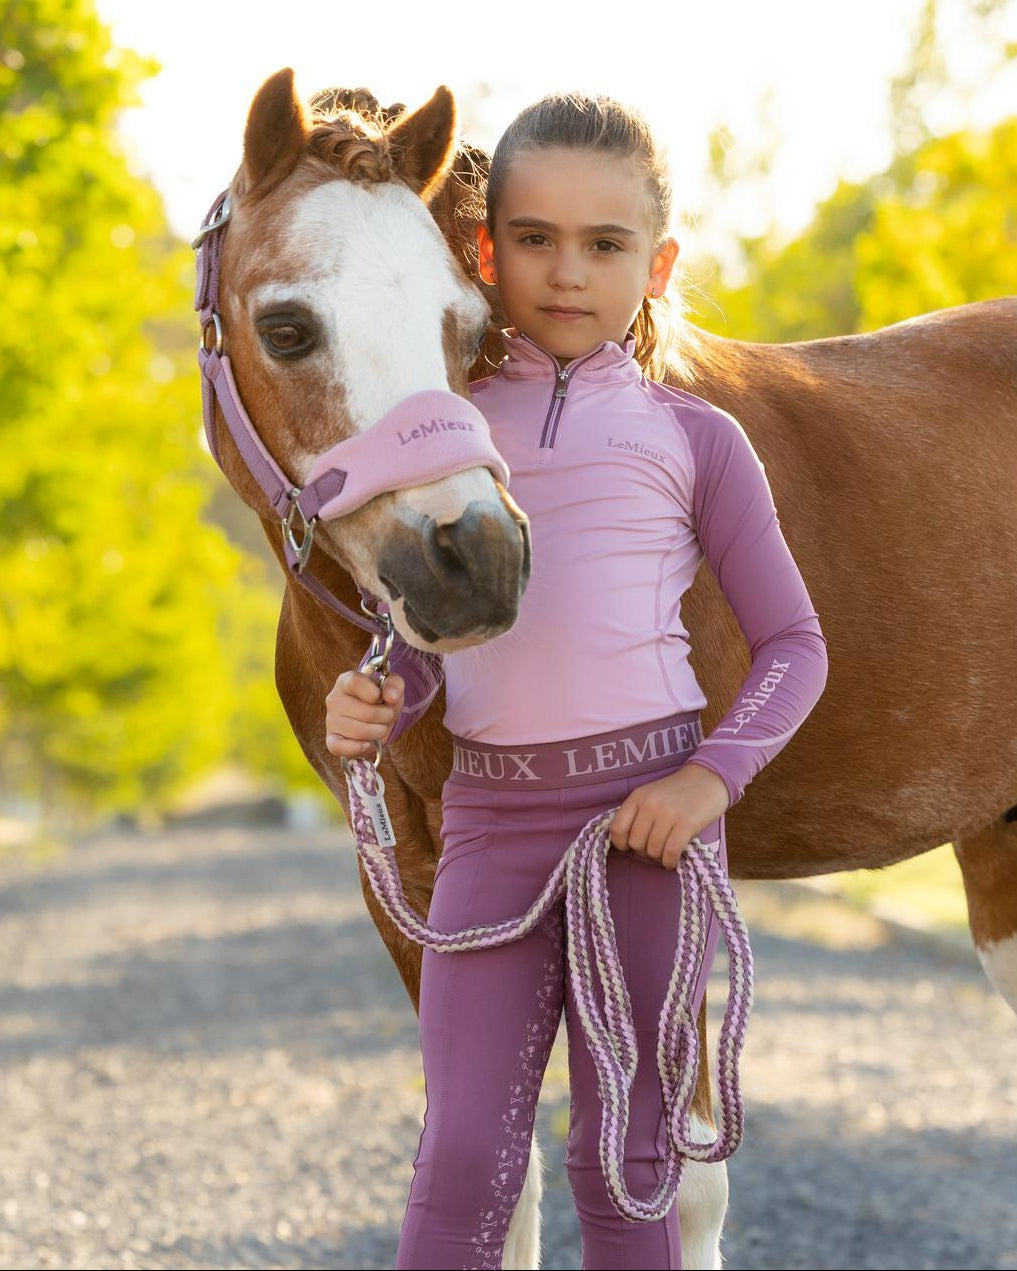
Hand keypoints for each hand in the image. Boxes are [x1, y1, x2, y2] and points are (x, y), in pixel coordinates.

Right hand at [324, 670, 404, 757]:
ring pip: (358, 732)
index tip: (381, 698)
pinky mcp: (331, 740)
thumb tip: (391, 697)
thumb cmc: (382, 697)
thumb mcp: (392, 685)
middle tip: (388, 715)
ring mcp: (331, 720)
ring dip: (378, 732)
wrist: (377, 714)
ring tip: (380, 727)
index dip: (374, 693)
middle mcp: (334, 699)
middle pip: (365, 713)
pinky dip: (357, 748)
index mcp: (345, 681)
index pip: (355, 683)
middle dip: (385, 716)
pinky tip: (368, 743)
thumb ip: (394, 684)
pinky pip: (338, 748)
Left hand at [608, 761, 729, 869]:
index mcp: (638, 796)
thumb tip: (626, 844)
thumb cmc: (679, 792)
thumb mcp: (652, 795)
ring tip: (667, 850)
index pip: (617, 828)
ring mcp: (668, 814)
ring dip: (659, 857)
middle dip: (644, 851)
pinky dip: (670, 861)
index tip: (630, 847)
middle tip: (656, 847)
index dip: (621, 843)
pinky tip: (673, 860)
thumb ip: (637, 814)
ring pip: (653, 850)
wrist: (709, 778)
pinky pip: (670, 853)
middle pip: (635, 844)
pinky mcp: (687, 824)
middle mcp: (650, 804)